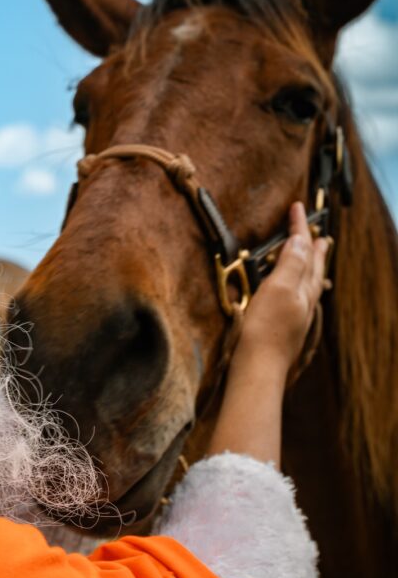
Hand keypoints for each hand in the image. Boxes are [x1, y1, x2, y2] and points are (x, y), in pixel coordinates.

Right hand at [235, 202, 330, 377]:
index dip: (300, 228)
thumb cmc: (265, 331)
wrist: (256, 370)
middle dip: (315, 250)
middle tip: (320, 237)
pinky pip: (297, 301)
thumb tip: (304, 240)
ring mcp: (295, 318)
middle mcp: (304, 303)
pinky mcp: (282, 330)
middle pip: (314, 270)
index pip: (305, 250)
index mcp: (305, 290)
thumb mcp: (278, 289)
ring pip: (308, 286)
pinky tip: (292, 296)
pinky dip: (297, 288)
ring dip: (309, 268)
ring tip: (311, 260)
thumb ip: (292, 264)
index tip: (297, 207)